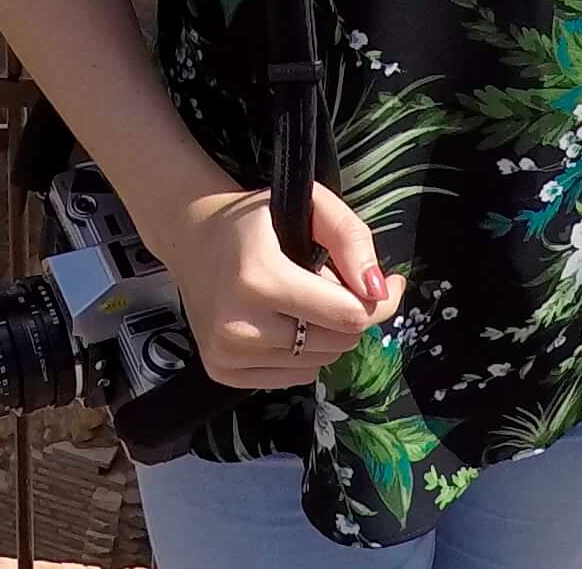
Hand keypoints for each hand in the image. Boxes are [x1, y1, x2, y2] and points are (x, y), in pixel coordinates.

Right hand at [154, 182, 400, 388]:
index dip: (378, 302)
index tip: (388, 284)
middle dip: (348, 314)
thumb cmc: (257, 219)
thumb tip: (378, 289)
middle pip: (337, 343)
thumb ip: (350, 237)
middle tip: (332, 284)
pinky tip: (284, 322)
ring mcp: (228, 354)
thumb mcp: (309, 204)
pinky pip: (295, 377)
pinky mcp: (222, 372)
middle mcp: (240, 324)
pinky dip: (303, 353)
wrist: (192, 237)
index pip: (347, 315)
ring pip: (319, 363)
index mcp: (259, 278)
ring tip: (303, 300)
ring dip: (325, 334)